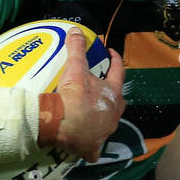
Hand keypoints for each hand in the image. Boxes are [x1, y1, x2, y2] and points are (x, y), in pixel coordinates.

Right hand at [55, 28, 124, 162]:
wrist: (60, 124)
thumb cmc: (73, 96)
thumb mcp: (75, 69)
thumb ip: (77, 48)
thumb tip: (75, 30)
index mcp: (113, 95)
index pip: (118, 73)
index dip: (115, 61)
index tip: (112, 53)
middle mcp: (113, 115)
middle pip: (118, 102)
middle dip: (112, 95)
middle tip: (102, 88)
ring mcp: (104, 133)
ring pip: (108, 124)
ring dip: (102, 118)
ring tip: (92, 113)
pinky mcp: (92, 149)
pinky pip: (93, 150)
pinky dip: (90, 147)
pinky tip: (85, 144)